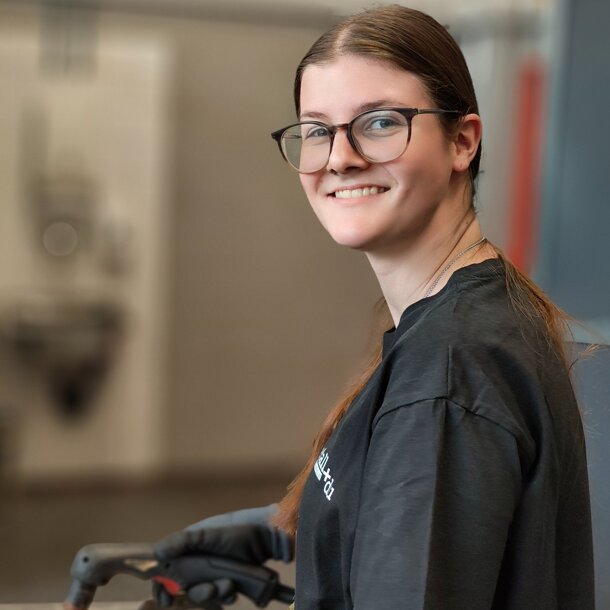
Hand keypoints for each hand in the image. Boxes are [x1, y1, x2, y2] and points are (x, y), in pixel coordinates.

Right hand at [152, 505, 292, 607]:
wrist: (267, 535)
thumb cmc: (236, 530)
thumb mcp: (207, 534)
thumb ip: (182, 542)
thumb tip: (156, 552)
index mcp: (189, 549)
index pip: (168, 570)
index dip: (163, 586)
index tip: (165, 599)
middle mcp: (200, 562)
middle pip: (187, 588)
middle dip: (197, 593)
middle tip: (210, 590)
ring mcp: (215, 572)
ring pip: (206, 594)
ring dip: (215, 595)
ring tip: (228, 586)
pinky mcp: (231, 580)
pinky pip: (223, 596)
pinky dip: (227, 595)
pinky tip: (234, 590)